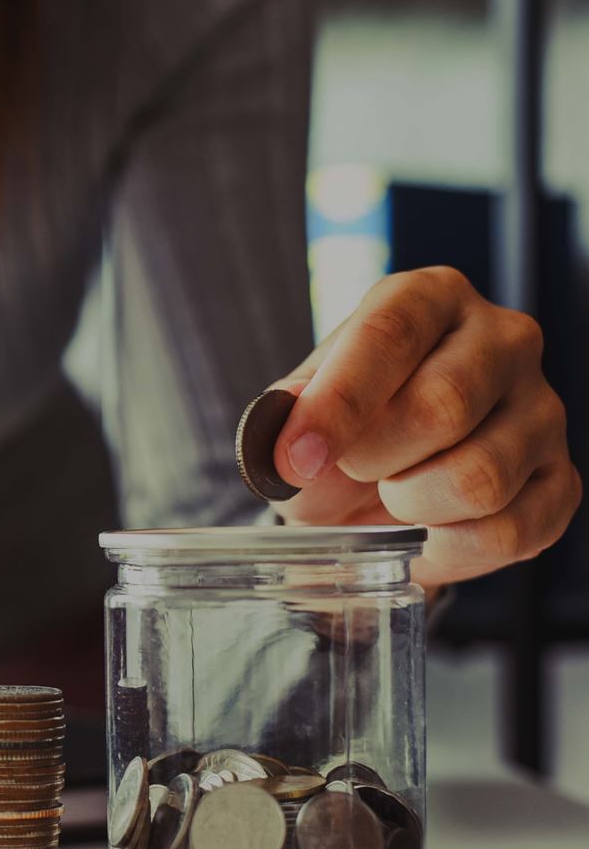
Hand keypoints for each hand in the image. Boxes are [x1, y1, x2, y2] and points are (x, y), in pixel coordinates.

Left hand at [267, 266, 579, 587]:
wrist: (370, 487)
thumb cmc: (339, 430)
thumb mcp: (296, 413)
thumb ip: (287, 415)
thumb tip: (287, 431)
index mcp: (429, 298)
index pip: (389, 334)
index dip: (338, 403)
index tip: (296, 458)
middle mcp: (502, 340)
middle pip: (442, 406)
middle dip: (373, 459)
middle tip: (352, 468)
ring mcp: (542, 409)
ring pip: (479, 477)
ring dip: (411, 506)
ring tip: (393, 493)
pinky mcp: (561, 481)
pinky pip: (510, 532)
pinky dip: (447, 550)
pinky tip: (425, 532)